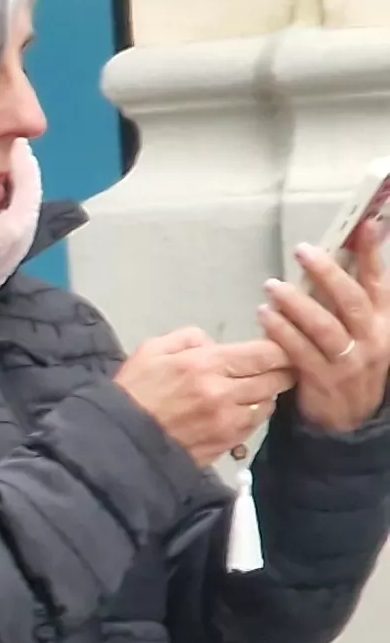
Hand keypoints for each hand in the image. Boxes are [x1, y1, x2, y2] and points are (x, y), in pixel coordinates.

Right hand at [115, 327, 292, 465]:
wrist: (118, 441)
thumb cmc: (132, 393)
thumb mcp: (151, 350)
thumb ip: (188, 337)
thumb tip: (214, 344)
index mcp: (205, 364)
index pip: (267, 353)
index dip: (280, 348)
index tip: (276, 348)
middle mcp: (223, 393)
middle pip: (278, 378)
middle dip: (278, 371)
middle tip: (269, 368)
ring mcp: (228, 422)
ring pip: (269, 403)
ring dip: (264, 395)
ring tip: (248, 391)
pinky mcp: (227, 443)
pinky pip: (254, 425)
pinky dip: (250, 416)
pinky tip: (234, 411)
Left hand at [264, 227, 389, 432]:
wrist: (349, 418)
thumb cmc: (349, 363)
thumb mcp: (360, 333)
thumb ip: (346, 302)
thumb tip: (329, 260)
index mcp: (383, 322)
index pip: (379, 282)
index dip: (373, 253)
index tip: (367, 224)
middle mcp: (372, 339)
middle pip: (351, 300)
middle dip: (327, 273)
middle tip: (303, 251)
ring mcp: (350, 361)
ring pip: (324, 326)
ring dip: (296, 303)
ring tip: (272, 286)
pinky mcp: (324, 379)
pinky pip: (300, 351)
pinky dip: (281, 331)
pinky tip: (265, 316)